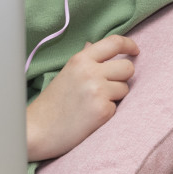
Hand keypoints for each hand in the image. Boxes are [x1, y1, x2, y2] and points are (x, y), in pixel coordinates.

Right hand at [26, 35, 138, 161]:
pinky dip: (107, 112)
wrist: (37, 131)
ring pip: (125, 88)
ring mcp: (97, 91)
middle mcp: (90, 71)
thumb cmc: (51, 104)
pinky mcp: (103, 110)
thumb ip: (84, 59)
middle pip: (127, 67)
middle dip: (122, 77)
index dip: (129, 45)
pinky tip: (91, 117)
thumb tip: (92, 45)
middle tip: (108, 87)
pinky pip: (118, 107)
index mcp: (80, 59)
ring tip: (93, 104)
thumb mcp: (65, 73)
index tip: (135, 51)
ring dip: (115, 96)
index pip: (114, 43)